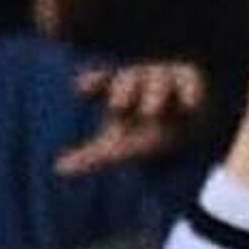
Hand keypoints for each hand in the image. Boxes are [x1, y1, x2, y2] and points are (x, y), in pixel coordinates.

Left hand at [57, 57, 210, 178]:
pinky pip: (190, 83)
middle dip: (124, 90)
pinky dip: (190, 93)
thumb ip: (90, 157)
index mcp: (120, 90)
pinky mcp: (191, 82)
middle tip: (117, 106)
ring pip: (158, 80)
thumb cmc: (148, 135)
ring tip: (151, 112)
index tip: (81, 89)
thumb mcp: (119, 148)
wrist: (190, 126)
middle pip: (130, 79)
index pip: (103, 81)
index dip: (94, 83)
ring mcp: (167, 79)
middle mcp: (141, 79)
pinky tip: (189, 106)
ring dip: (154, 94)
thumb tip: (58, 169)